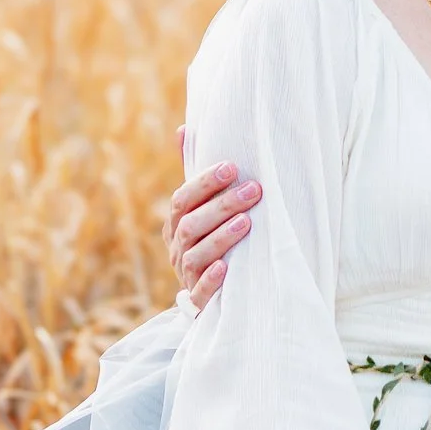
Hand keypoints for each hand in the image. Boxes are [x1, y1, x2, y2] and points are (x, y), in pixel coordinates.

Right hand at [161, 127, 259, 308]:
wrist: (209, 293)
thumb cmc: (209, 238)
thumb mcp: (200, 207)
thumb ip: (194, 174)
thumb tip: (184, 128)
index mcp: (176, 224)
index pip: (183, 199)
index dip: (205, 183)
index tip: (233, 167)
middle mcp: (177, 248)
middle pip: (191, 225)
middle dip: (222, 206)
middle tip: (254, 190)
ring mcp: (185, 276)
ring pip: (195, 256)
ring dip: (221, 238)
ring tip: (247, 222)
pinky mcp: (198, 301)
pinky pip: (200, 292)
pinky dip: (211, 280)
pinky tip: (227, 267)